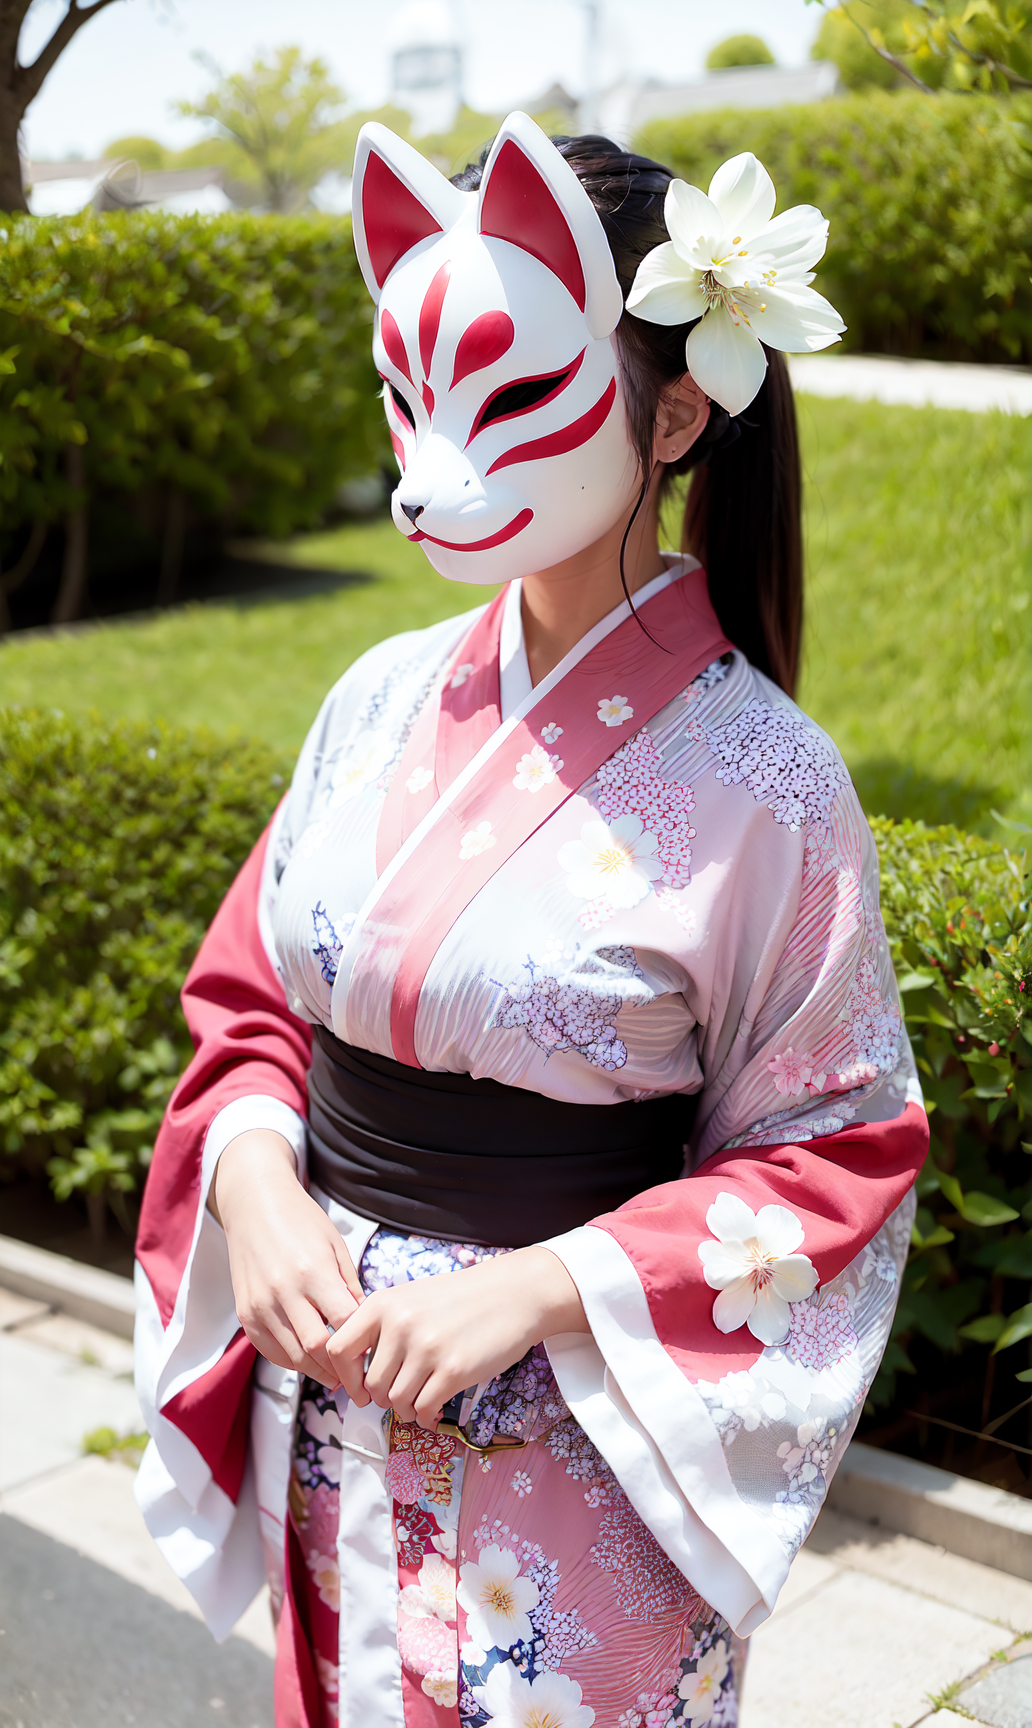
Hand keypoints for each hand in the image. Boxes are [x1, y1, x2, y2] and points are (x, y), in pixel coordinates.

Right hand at [211, 1129, 361, 1386]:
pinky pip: (271, 1351)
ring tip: (340, 1378)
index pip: (343, 1325)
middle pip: (318, 1348)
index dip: (362, 1348)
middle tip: (361, 1381)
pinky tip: (311, 1362)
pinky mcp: (246, 1314)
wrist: (253, 1205)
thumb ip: (350, 1288)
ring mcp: (260, 1305)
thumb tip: (367, 1327)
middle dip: (342, 1369)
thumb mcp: (336, 1246)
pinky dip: (293, 1362)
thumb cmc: (302, 1221)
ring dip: (319, 1371)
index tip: (377, 1359)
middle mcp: (283, 1291)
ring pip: (293, 1357)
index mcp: (312, 1272)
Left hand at [325, 1245, 588, 1429]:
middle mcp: (400, 1324)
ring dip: (406, 1409)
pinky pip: (422, 1409)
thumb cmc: (462, 1298)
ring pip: (395, 1401)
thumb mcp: (412, 1298)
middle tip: (402, 1393)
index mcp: (384, 1304)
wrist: (513, 1294)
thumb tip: (356, 1369)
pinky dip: (425, 1417)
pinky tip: (435, 1409)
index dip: (344, 1376)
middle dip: (383, 1398)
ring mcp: (426, 1348)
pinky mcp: (452, 1371)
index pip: (338, 1349)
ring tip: (420, 1401)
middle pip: (371, 1384)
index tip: (359, 1387)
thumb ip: (382, 1325)